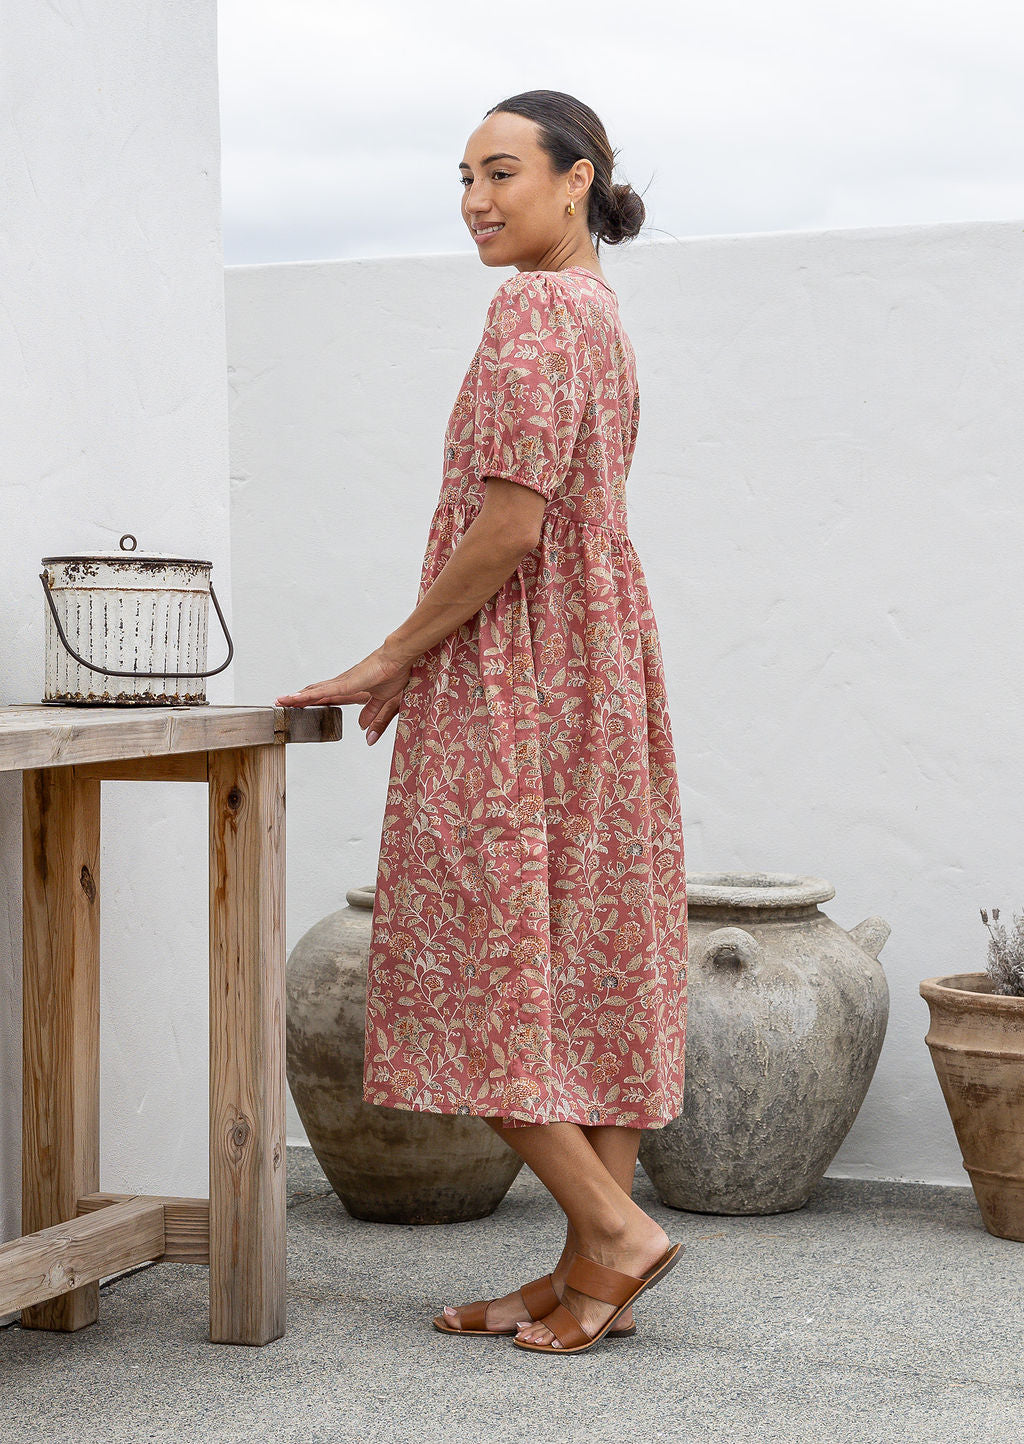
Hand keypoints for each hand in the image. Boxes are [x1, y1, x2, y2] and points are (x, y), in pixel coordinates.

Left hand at [275, 644, 413, 744]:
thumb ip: (373, 715)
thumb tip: (363, 729)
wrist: (400, 659)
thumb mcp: (384, 702)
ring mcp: (342, 682)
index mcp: (351, 689)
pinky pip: (322, 692)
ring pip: (314, 691)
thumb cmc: (395, 673)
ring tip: (281, 701)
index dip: (312, 702)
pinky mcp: (345, 683)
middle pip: (315, 693)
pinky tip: (296, 698)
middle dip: (298, 699)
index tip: (300, 706)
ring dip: (297, 697)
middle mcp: (342, 684)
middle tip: (281, 703)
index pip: (326, 697)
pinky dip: (308, 696)